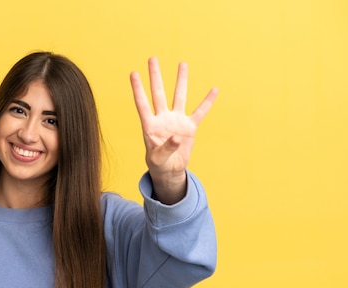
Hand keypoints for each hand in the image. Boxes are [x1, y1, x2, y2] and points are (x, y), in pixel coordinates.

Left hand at [130, 57, 216, 203]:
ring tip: (182, 64)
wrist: (170, 170)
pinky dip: (207, 102)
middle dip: (155, 76)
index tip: (133, 73)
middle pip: (158, 93)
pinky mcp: (190, 127)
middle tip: (152, 58)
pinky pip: (200, 112)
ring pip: (179, 96)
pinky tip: (214, 90)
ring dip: (181, 81)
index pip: (142, 103)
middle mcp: (162, 118)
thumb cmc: (158, 164)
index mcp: (149, 125)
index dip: (138, 89)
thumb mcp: (157, 159)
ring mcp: (176, 121)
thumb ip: (165, 147)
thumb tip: (177, 138)